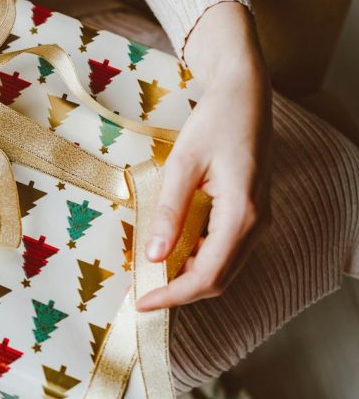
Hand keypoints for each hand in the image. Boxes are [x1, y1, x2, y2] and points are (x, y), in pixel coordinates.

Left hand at [136, 2, 271, 310]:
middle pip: (219, 280)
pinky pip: (226, 252)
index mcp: (242, 214)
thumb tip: (154, 255)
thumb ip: (170, 211)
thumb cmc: (214, 122)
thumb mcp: (184, 163)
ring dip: (188, 281)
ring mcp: (258, 221)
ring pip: (224, 269)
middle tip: (140, 296)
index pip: (207, 275)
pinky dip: (198, 263)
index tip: (141, 302)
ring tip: (150, 280)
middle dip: (179, 294)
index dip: (173, 295)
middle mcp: (257, 224)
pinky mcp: (251, 214)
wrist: (245, 95)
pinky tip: (171, 257)